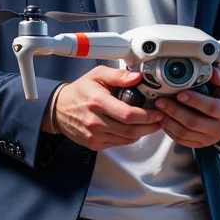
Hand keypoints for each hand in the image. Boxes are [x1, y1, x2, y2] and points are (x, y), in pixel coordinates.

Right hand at [49, 67, 165, 150]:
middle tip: (160, 119)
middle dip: (150, 126)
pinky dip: (130, 137)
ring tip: (151, 124)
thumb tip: (137, 77)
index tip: (158, 112)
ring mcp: (94, 135)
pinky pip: (119, 143)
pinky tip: (135, 128)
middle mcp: (95, 121)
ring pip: (127, 139)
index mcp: (97, 102)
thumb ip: (118, 75)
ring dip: (143, 132)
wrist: (59, 109)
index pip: (128, 114)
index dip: (148, 116)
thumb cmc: (80, 91)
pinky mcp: (95, 144)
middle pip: (131, 130)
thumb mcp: (97, 75)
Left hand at [154, 65, 219, 147]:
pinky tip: (163, 119)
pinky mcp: (199, 144)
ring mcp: (208, 139)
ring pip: (185, 133)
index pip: (211, 108)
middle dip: (175, 111)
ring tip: (159, 109)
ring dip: (169, 121)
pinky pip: (181, 140)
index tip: (180, 93)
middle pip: (194, 122)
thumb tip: (213, 72)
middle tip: (161, 101)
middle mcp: (219, 129)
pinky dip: (169, 130)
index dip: (195, 101)